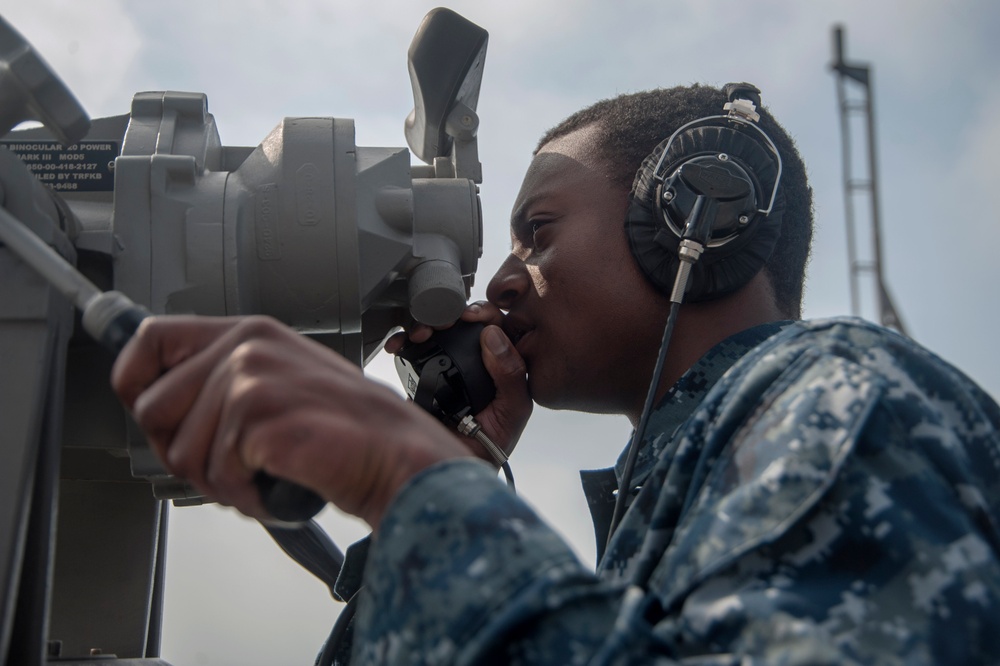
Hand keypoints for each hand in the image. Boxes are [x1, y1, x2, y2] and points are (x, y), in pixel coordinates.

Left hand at [111, 315, 472, 528]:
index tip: (144, 408)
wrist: (397, 457)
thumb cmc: (348, 432)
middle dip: (184, 453)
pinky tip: (282, 481)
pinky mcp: (259, 413)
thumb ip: (225, 381)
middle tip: (233, 462)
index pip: (151, 339)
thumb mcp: (282, 382)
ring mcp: (251, 376)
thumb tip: (160, 403)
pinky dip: (248, 495)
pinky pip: (218, 474)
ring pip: (181, 452)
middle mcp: (246, 345)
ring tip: (267, 472)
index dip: (134, 382)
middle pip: (152, 409)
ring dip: (222, 482)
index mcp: (249, 332)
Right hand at [385, 302, 532, 463]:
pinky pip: (412, 348)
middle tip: (444, 322)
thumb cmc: (488, 445)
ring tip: (421, 333)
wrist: (449, 472)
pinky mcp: (421, 374)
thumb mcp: (512, 412)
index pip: (498, 328)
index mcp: (503, 365)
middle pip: (464, 323)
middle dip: (453, 315)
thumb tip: (493, 336)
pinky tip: (400, 344)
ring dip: (427, 324)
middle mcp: (475, 362)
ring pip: (437, 330)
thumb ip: (512, 376)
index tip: (474, 317)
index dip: (487, 315)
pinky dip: (403, 340)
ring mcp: (446, 366)